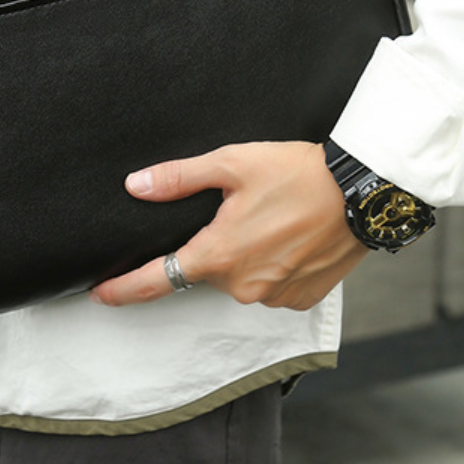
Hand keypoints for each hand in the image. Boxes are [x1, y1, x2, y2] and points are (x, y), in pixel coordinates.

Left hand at [90, 141, 369, 309]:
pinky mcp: (301, 298)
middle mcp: (243, 285)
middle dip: (211, 243)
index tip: (101, 295)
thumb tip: (136, 187)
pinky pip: (270, 284)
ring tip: (270, 216)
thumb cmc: (297, 173)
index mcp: (219, 255)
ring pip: (240, 276)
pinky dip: (271, 263)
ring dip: (244, 252)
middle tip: (239, 207)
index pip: (158, 281)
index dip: (125, 289)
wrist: (362, 192)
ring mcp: (274, 295)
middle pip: (206, 270)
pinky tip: (288, 234)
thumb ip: (179, 178)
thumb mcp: (231, 164)